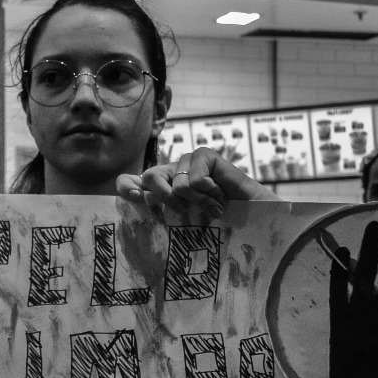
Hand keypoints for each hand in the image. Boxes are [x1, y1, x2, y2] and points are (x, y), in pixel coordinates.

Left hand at [116, 146, 275, 213]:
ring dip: (198, 201)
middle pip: (149, 177)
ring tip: (213, 204)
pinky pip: (194, 179)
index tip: (137, 199)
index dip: (127, 188)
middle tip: (187, 210)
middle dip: (167, 199)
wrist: (249, 218)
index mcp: (159, 189)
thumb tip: (138, 200)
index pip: (130, 181)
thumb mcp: (181, 222)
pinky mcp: (204, 155)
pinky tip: (221, 195)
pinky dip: (209, 193)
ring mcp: (187, 161)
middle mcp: (170, 172)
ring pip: (177, 184)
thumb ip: (159, 212)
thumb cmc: (216, 223)